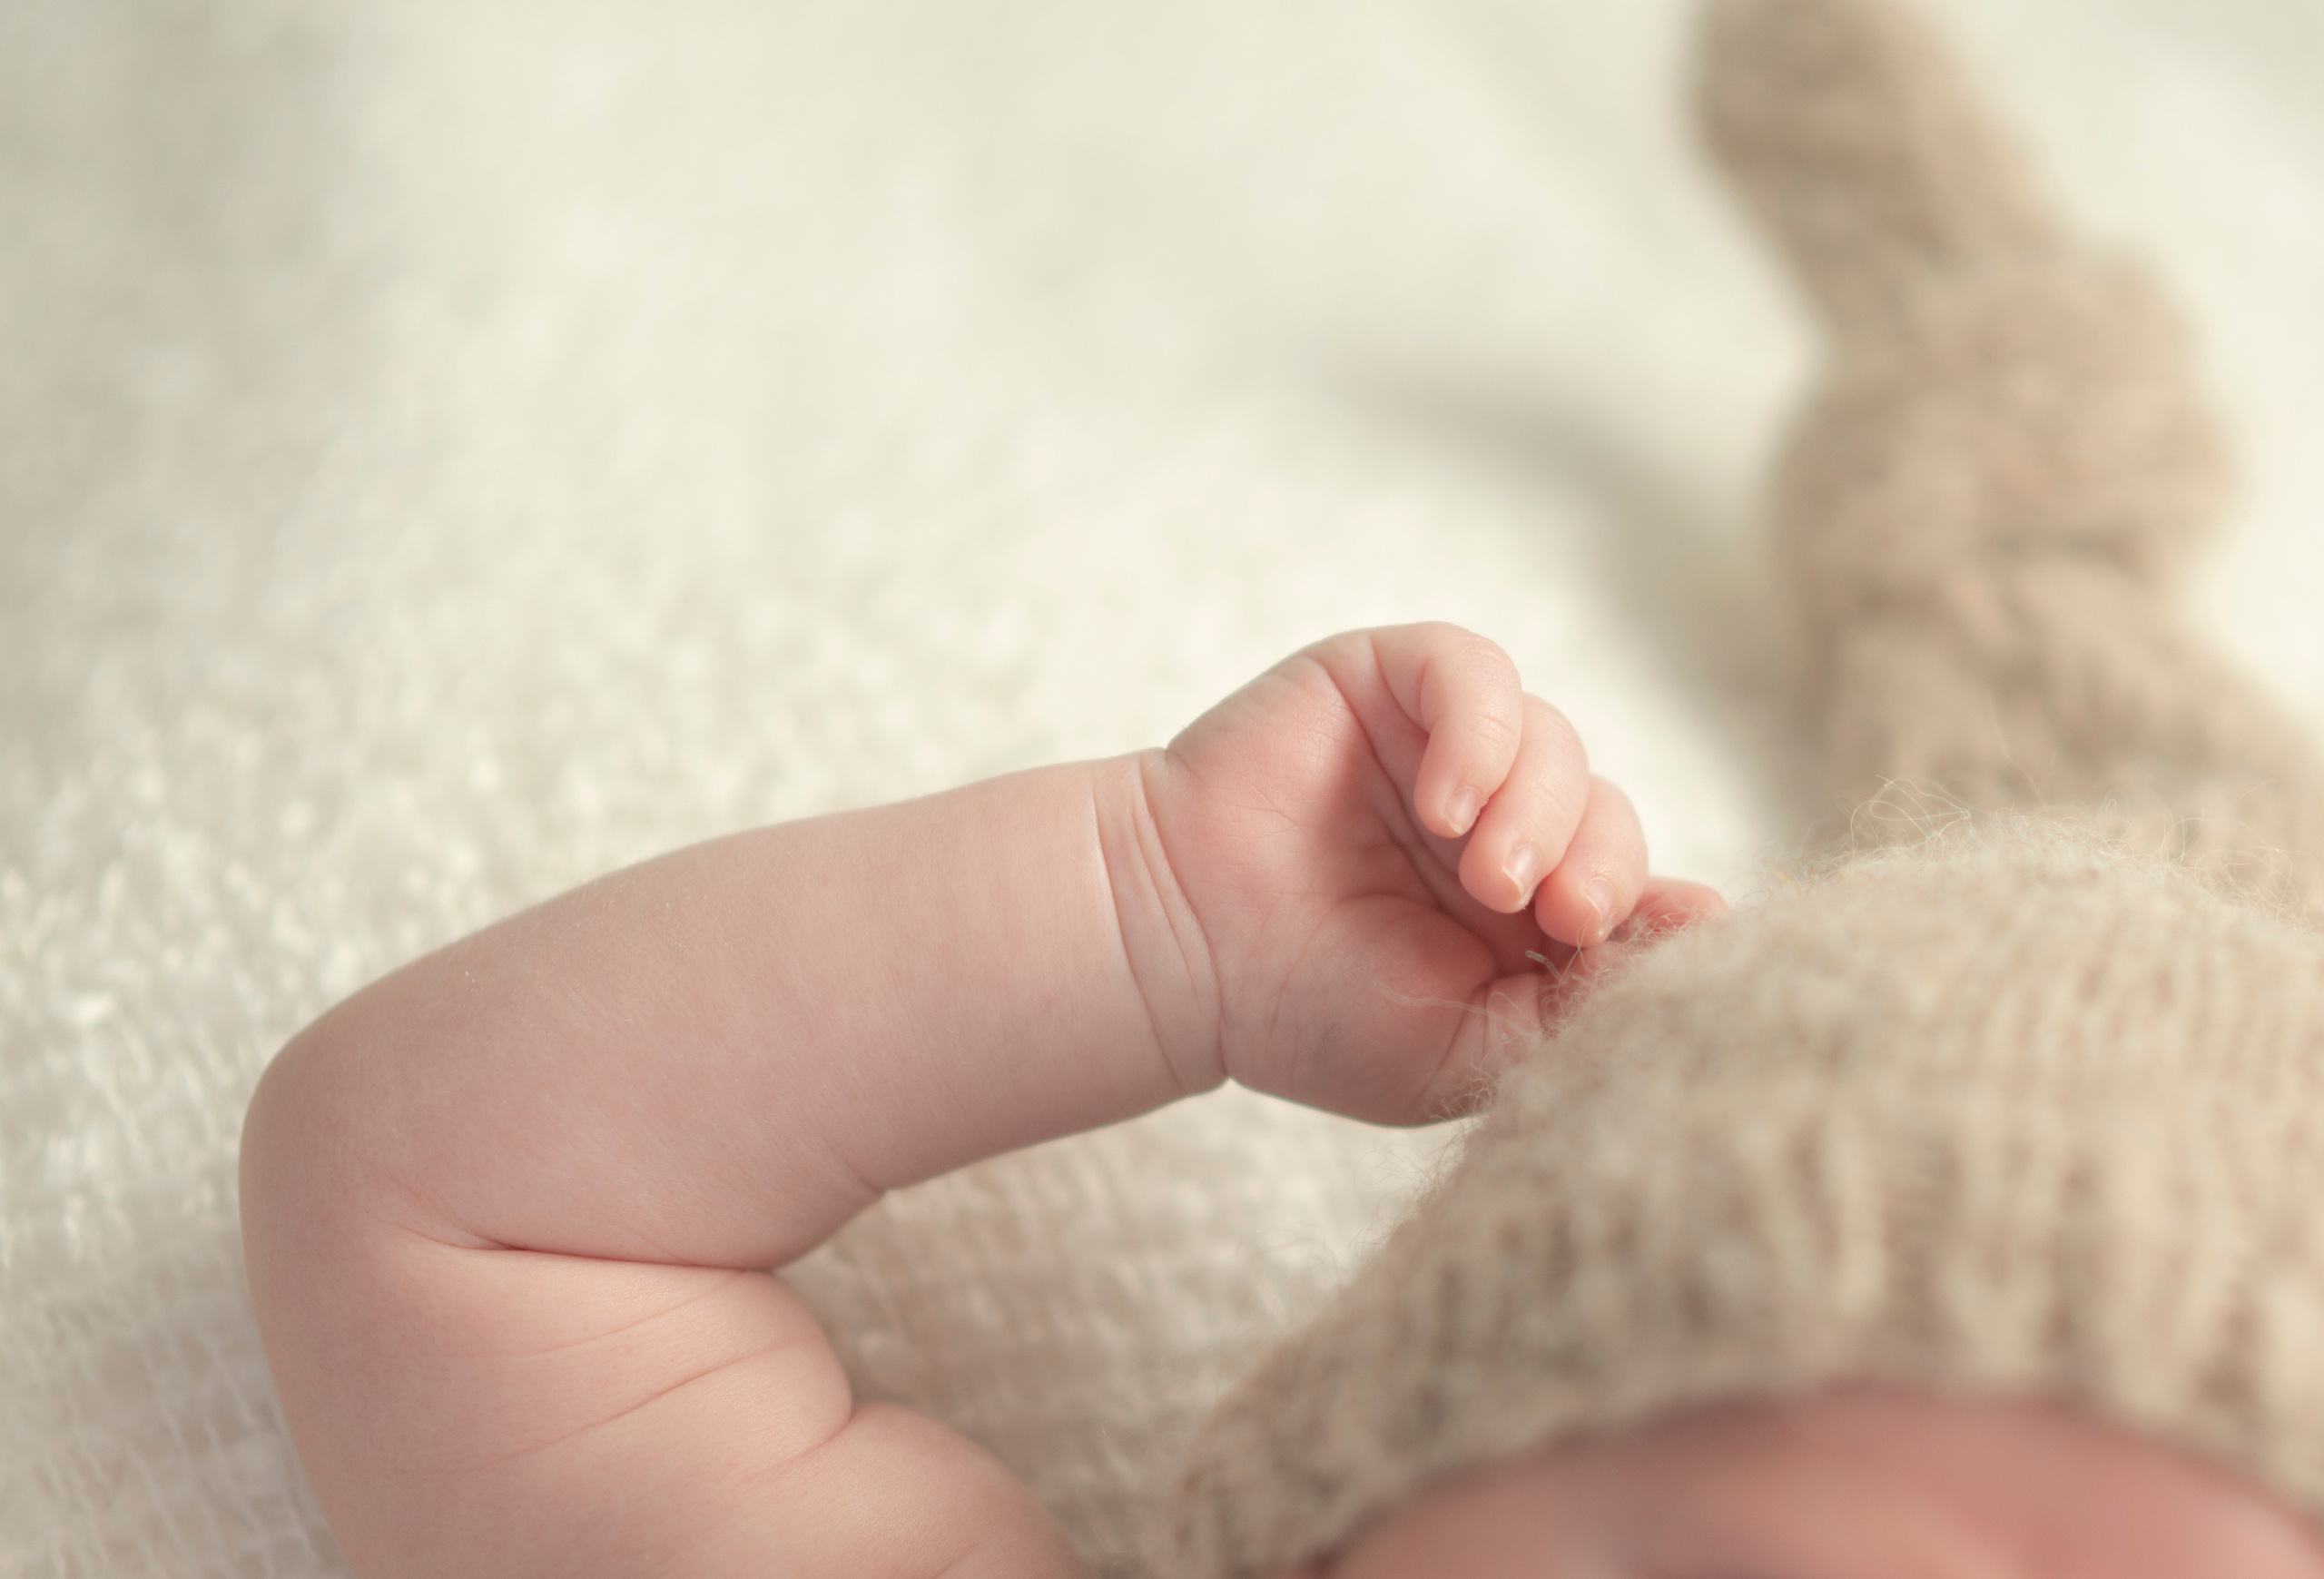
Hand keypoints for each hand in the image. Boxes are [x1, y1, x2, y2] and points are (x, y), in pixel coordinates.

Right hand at [1138, 623, 1724, 1123]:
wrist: (1180, 957)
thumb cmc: (1315, 1016)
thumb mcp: (1471, 1050)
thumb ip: (1582, 1006)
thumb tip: (1712, 926)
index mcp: (1529, 914)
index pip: (1638, 890)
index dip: (1650, 911)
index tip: (1620, 944)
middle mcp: (1503, 823)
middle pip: (1611, 817)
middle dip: (1598, 866)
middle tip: (1552, 914)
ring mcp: (1450, 748)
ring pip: (1558, 742)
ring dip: (1539, 809)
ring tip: (1484, 872)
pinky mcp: (1395, 682)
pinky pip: (1478, 674)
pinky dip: (1483, 732)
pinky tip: (1447, 804)